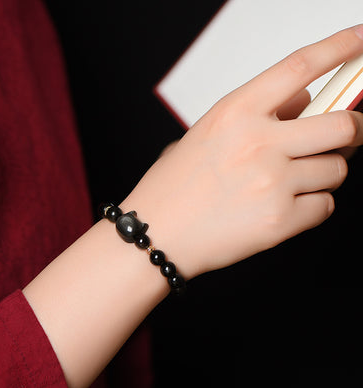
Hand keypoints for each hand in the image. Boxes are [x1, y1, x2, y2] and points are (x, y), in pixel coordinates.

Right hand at [121, 26, 362, 278]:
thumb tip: (305, 102)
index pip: (300, 67)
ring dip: (324, 173)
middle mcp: (258, 143)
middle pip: (343, 124)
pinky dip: (312, 205)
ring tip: (290, 181)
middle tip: (348, 135)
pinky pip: (325, 206)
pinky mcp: (280, 221)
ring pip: (336, 170)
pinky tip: (282, 206)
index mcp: (235, 113)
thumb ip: (257, 114)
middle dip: (355, 130)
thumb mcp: (207, 135)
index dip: (340, 47)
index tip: (361, 40)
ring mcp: (272, 183)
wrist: (156, 235)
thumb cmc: (173, 187)